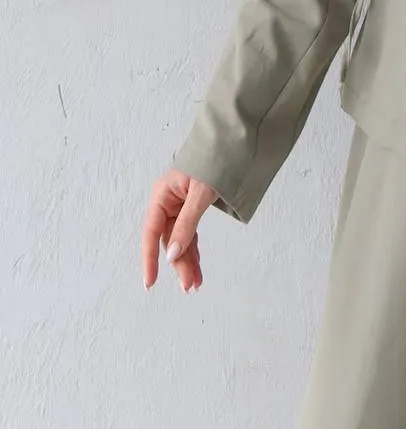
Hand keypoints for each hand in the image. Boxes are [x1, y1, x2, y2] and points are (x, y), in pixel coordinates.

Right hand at [141, 169, 218, 292]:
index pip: (151, 233)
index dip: (149, 259)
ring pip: (179, 239)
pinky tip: (196, 265)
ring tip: (195, 283)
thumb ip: (186, 224)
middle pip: (168, 239)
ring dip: (187, 260)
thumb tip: (172, 254)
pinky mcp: (191, 207)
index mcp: (162, 195)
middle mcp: (168, 202)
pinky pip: (189, 232)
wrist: (232, 142)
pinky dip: (193, 248)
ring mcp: (179, 205)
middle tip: (190, 286)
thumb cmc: (214, 161)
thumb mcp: (200, 194)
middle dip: (179, 263)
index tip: (150, 282)